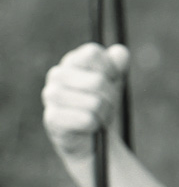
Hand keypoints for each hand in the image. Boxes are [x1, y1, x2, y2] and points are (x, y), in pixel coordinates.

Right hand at [42, 43, 129, 157]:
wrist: (91, 133)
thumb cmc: (102, 101)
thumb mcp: (114, 80)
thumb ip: (119, 64)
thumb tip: (120, 53)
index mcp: (72, 60)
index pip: (92, 53)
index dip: (110, 69)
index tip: (111, 80)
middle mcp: (57, 74)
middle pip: (98, 81)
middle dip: (111, 97)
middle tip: (106, 105)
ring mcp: (51, 95)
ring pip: (95, 103)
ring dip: (104, 114)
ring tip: (98, 116)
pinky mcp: (51, 118)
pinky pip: (87, 120)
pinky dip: (94, 125)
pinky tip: (88, 127)